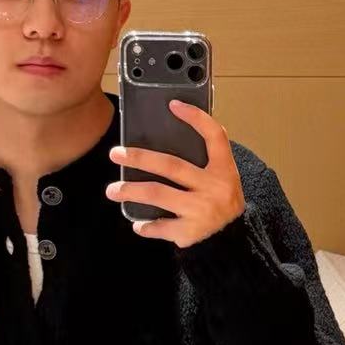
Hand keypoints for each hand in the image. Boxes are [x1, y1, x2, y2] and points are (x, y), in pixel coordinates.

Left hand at [105, 99, 245, 248]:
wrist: (232, 240)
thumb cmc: (220, 201)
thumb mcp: (222, 178)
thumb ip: (202, 161)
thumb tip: (162, 144)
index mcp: (223, 169)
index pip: (215, 136)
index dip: (196, 118)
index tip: (173, 104)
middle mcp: (213, 187)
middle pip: (171, 166)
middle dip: (140, 158)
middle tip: (116, 153)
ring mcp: (201, 210)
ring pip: (158, 194)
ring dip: (131, 191)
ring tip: (112, 190)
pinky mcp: (190, 232)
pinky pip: (161, 226)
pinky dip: (146, 226)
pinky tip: (137, 224)